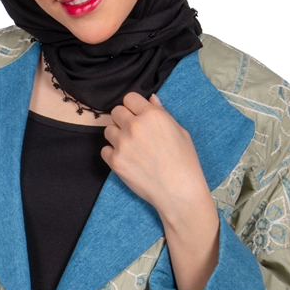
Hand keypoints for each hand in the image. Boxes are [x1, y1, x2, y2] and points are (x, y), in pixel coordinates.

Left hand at [101, 92, 218, 238]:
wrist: (178, 191)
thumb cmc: (184, 162)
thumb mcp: (179, 131)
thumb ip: (162, 113)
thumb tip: (150, 99)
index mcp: (152, 114)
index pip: (130, 98)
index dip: (133, 107)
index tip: (136, 115)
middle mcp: (134, 126)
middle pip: (116, 112)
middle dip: (123, 120)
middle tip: (133, 133)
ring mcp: (123, 144)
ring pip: (108, 130)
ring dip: (116, 136)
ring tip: (130, 148)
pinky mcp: (115, 162)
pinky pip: (104, 150)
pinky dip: (112, 154)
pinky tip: (126, 160)